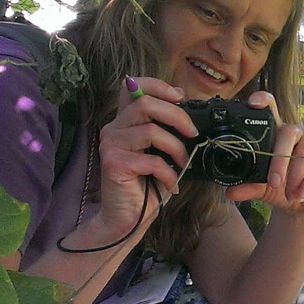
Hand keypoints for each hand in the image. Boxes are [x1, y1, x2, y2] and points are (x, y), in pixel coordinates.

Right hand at [94, 76, 196, 240]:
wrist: (128, 218)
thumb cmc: (146, 186)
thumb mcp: (161, 152)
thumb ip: (166, 129)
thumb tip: (184, 104)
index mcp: (124, 122)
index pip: (132, 87)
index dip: (157, 85)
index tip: (179, 96)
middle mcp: (113, 129)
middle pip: (144, 103)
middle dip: (176, 116)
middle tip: (193, 133)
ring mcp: (111, 145)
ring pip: (150, 131)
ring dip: (175, 148)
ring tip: (183, 164)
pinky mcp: (114, 164)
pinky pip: (150, 160)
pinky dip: (168, 173)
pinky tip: (172, 185)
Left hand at [225, 91, 303, 217]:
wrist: (303, 205)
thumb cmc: (282, 189)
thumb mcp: (262, 189)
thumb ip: (248, 187)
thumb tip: (230, 192)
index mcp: (275, 134)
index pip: (270, 109)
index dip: (263, 102)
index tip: (253, 103)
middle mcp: (295, 132)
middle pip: (287, 133)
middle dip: (279, 161)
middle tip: (274, 183)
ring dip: (296, 177)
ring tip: (290, 195)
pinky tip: (302, 194)